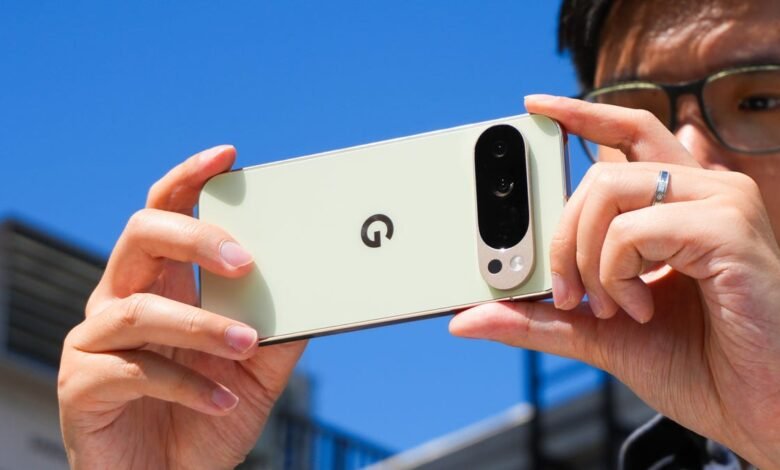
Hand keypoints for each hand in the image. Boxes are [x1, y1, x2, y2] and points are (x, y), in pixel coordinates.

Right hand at [58, 145, 305, 469]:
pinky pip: (131, 371)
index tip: (228, 155)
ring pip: (138, 307)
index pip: (167, 212)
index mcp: (165, 284)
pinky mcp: (82, 385)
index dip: (189, 178)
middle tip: (244, 259)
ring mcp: (96, 341)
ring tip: (247, 346)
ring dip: (201, 325)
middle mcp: (123, 300)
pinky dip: (185, 384)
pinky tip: (221, 403)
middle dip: (193, 236)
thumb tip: (319, 290)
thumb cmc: (209, 417)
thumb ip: (281, 329)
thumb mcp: (257, 370)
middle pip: (141, 235)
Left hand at [451, 96, 779, 467]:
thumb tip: (465, 318)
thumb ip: (536, 318)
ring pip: (607, 189)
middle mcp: (702, 191)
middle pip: (599, 170)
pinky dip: (616, 274)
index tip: (535, 108)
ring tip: (615, 306)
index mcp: (679, 206)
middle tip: (568, 291)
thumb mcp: (598, 333)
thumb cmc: (697, 364)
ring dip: (588, 259)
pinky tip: (643, 309)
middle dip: (562, 235)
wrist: (756, 407)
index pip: (628, 132)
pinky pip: (632, 229)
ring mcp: (720, 202)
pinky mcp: (728, 227)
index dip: (581, 113)